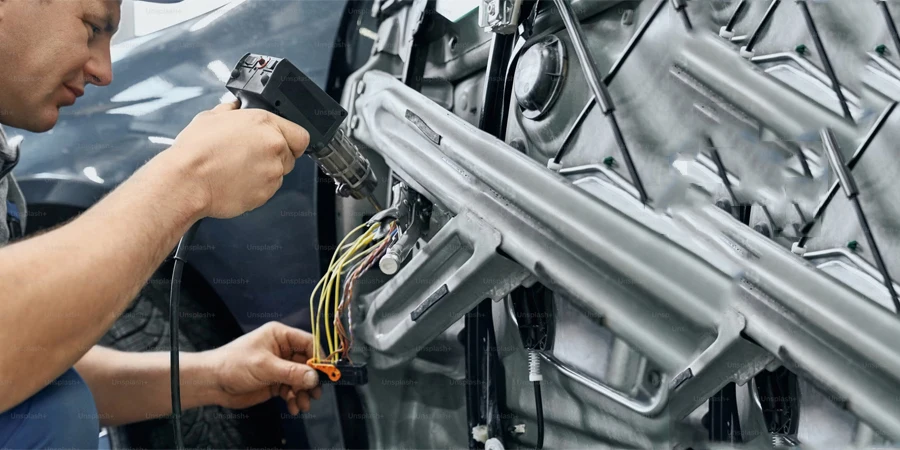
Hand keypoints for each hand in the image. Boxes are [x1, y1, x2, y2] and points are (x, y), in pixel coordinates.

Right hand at [167, 101, 309, 218]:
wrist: (186, 181)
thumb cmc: (196, 151)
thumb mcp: (211, 116)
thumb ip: (231, 110)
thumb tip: (235, 107)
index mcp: (265, 124)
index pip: (300, 134)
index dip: (291, 140)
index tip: (282, 143)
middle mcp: (274, 147)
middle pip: (290, 155)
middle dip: (274, 156)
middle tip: (250, 157)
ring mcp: (272, 172)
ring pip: (278, 174)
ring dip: (264, 173)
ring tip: (237, 169)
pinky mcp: (265, 194)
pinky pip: (267, 190)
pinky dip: (256, 188)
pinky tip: (235, 181)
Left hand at [205, 322, 321, 414]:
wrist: (212, 383)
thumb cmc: (235, 365)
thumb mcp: (265, 366)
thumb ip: (291, 372)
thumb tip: (315, 378)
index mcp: (280, 336)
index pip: (308, 343)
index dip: (319, 358)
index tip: (327, 373)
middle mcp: (283, 350)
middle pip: (307, 363)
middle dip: (311, 380)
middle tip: (315, 394)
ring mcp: (279, 367)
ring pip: (301, 379)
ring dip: (303, 392)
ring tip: (303, 405)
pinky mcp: (275, 382)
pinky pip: (292, 389)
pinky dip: (294, 398)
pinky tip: (293, 407)